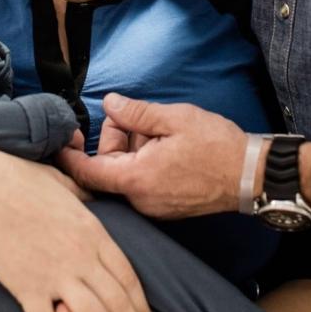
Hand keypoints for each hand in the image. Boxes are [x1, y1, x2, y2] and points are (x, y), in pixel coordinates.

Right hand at [0, 148, 158, 311]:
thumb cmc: (20, 179)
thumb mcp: (63, 184)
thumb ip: (83, 198)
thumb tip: (94, 199)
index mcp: (93, 231)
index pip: (127, 277)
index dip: (140, 307)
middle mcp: (81, 255)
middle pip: (118, 303)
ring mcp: (55, 272)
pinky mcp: (26, 285)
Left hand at [58, 94, 245, 217]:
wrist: (250, 175)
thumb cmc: (215, 146)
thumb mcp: (173, 118)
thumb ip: (135, 113)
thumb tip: (108, 104)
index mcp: (137, 179)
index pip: (88, 172)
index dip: (69, 156)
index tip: (60, 140)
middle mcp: (141, 200)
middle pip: (107, 168)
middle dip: (114, 138)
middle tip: (132, 114)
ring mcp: (154, 207)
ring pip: (125, 174)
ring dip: (131, 148)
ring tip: (156, 128)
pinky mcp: (165, 207)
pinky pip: (140, 182)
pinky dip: (143, 161)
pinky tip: (163, 144)